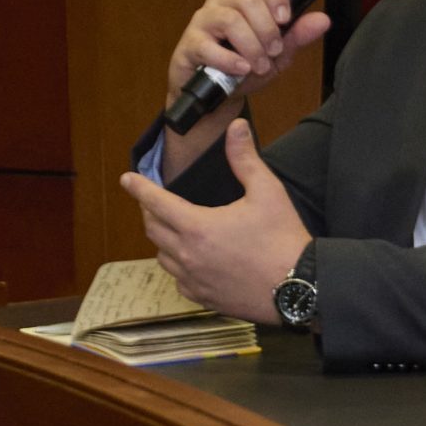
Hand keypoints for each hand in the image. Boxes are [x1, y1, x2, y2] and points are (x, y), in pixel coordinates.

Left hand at [119, 119, 308, 323]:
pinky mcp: (204, 298)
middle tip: (152, 201)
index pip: (156, 202)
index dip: (139, 188)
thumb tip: (236, 127)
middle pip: (153, 230)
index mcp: (197, 226)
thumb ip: (245, 159)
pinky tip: (192, 261)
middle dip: (149, 211)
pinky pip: (179, 280)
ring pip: (163, 257)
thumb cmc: (282, 239)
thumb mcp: (267, 192)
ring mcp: (194, 279)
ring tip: (172, 229)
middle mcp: (188, 255)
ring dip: (163, 240)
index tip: (127, 179)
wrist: (299, 288)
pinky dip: (178, 266)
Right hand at [160, 0, 330, 178]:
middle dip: (267, 29)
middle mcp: (222, 1)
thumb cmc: (243, 67)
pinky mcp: (189, 43)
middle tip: (274, 52)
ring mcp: (203, 20)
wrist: (214, 96)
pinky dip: (229, 59)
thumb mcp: (277, 54)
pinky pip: (208, 45)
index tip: (285, 20)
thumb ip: (297, 35)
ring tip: (260, 65)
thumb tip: (323, 20)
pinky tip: (241, 69)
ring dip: (251, 45)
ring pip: (230, 19)